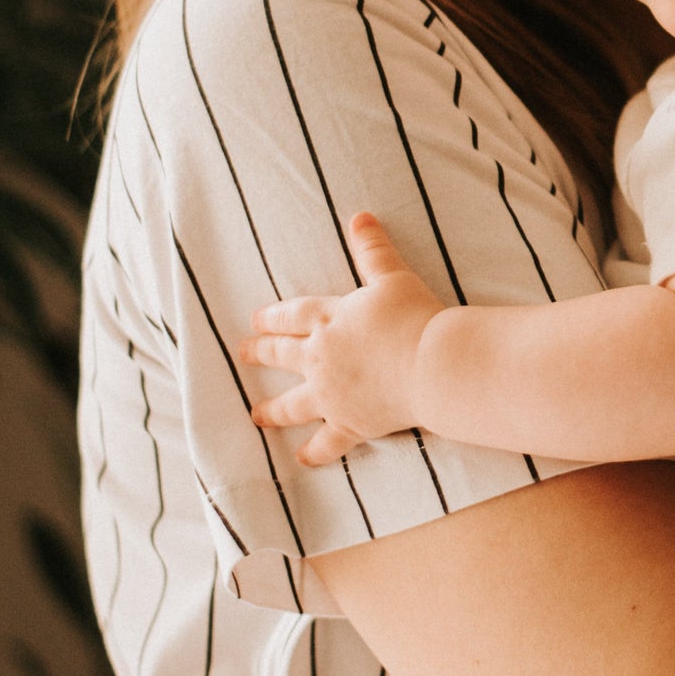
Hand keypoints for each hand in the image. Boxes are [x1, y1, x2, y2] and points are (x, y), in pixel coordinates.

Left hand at [237, 213, 444, 463]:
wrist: (431, 364)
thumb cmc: (415, 317)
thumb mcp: (393, 276)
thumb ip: (373, 249)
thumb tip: (360, 216)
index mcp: (329, 320)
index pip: (291, 316)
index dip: (272, 318)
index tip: (255, 321)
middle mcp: (321, 358)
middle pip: (283, 355)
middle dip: (261, 354)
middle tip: (242, 354)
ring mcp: (332, 395)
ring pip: (292, 404)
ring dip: (271, 410)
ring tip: (256, 414)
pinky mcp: (350, 424)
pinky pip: (326, 443)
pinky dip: (314, 453)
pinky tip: (301, 458)